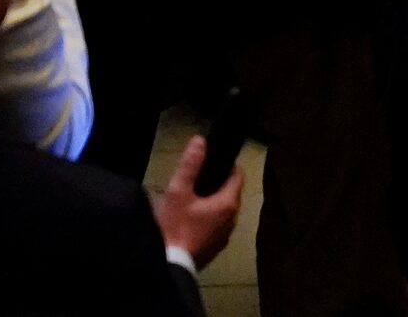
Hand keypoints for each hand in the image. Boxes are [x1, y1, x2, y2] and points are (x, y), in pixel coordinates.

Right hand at [153, 132, 244, 270]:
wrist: (170, 266)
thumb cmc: (175, 227)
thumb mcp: (179, 192)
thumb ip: (190, 166)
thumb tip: (200, 140)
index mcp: (229, 203)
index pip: (237, 175)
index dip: (226, 165)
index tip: (211, 161)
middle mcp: (233, 218)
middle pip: (230, 193)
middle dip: (216, 184)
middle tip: (196, 180)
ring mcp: (225, 235)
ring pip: (223, 211)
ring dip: (211, 203)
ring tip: (190, 199)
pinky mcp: (215, 248)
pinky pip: (216, 226)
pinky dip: (208, 219)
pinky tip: (189, 220)